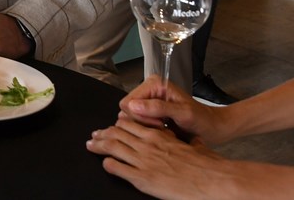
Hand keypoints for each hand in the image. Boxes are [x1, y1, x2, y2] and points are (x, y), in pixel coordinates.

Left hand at [86, 116, 226, 199]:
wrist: (213, 181)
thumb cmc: (208, 166)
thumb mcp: (196, 147)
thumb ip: (187, 143)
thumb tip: (193, 142)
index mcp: (158, 135)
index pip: (130, 124)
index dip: (118, 125)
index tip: (111, 126)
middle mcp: (147, 145)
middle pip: (116, 133)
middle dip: (103, 134)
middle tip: (94, 135)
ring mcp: (143, 161)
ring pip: (112, 147)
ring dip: (99, 145)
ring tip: (91, 145)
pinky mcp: (142, 178)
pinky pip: (117, 167)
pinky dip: (108, 164)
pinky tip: (105, 163)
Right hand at [118, 75, 225, 144]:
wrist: (213, 127)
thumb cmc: (203, 119)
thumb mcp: (183, 113)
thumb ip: (159, 108)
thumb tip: (133, 106)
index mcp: (153, 84)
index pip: (127, 103)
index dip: (140, 117)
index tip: (159, 123)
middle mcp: (148, 90)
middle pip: (127, 111)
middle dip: (143, 122)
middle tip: (163, 127)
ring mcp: (148, 101)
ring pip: (131, 119)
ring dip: (146, 127)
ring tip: (165, 129)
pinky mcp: (150, 111)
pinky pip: (138, 123)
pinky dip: (149, 130)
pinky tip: (163, 131)